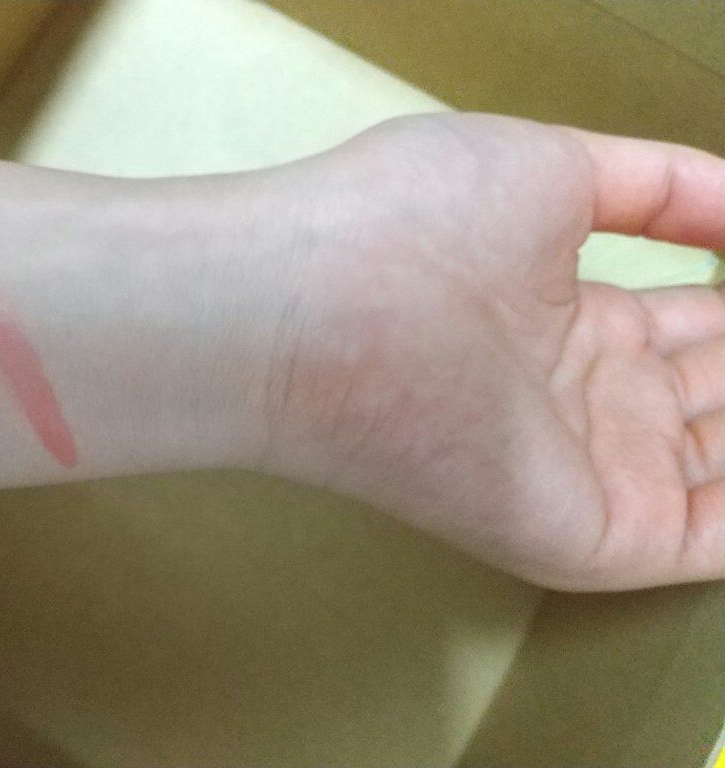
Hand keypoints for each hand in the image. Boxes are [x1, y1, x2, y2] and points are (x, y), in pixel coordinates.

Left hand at [250, 113, 724, 590]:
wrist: (325, 306)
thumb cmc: (414, 221)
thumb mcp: (552, 172)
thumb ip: (660, 188)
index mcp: (573, 317)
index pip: (695, 321)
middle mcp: (585, 398)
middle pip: (717, 389)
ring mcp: (588, 469)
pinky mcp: (586, 535)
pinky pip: (717, 535)